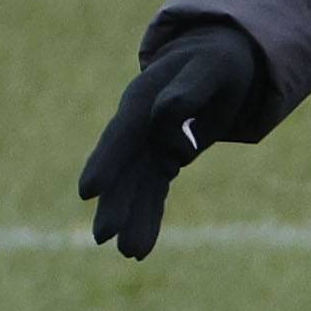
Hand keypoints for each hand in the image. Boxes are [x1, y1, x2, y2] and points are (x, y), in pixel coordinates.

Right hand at [76, 22, 266, 259]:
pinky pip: (154, 190)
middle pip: (124, 167)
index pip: (122, 134)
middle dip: (115, 203)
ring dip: (132, 218)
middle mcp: (139, 122)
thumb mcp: (211, 68)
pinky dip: (149, 216)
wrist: (221, 56)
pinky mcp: (163, 156)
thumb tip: (166, 127)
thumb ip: (187, 93)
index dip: (105, 162)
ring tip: (131, 254)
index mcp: (144, 97)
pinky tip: (142, 247)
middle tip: (104, 238)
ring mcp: (149, 141)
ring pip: (137, 185)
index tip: (88, 192)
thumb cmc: (218, 59)